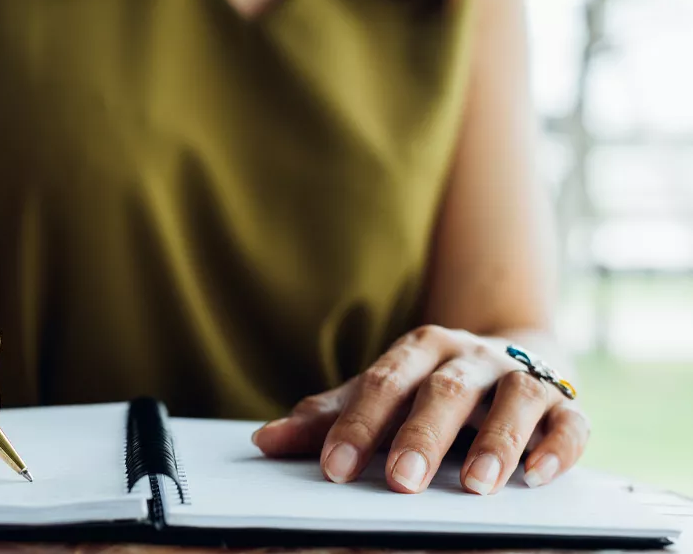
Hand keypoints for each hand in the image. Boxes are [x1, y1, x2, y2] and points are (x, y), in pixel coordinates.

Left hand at [252, 325, 588, 494]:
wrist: (509, 352)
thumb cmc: (429, 384)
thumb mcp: (379, 394)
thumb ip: (328, 418)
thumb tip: (265, 441)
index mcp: (418, 349)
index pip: (381, 384)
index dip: (357, 427)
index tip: (334, 469)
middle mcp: (470, 357)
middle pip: (444, 390)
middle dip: (421, 435)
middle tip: (401, 479)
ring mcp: (520, 374)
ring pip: (514, 398)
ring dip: (497, 441)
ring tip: (476, 485)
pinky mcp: (563, 401)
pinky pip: (569, 420)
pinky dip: (556, 445)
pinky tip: (537, 475)